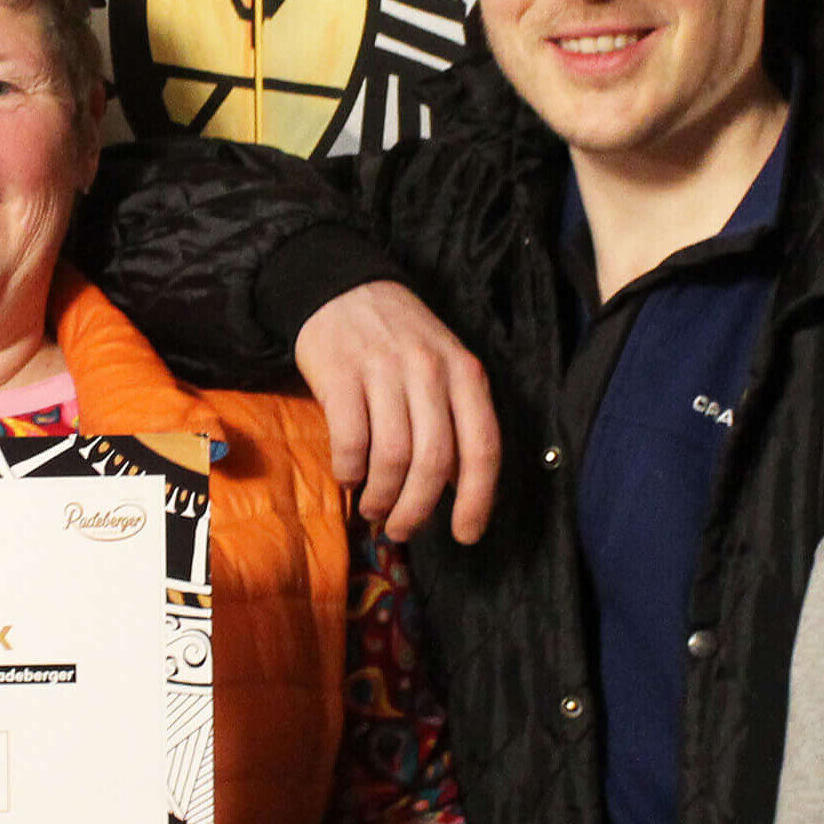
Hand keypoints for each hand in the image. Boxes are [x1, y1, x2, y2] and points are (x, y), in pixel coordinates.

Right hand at [293, 283, 498, 542]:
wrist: (343, 288)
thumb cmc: (399, 340)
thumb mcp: (444, 367)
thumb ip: (457, 419)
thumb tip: (459, 487)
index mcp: (466, 373)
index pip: (482, 447)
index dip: (477, 500)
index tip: (466, 535)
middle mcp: (430, 371)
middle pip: (433, 461)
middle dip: (417, 509)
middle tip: (401, 530)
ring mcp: (384, 371)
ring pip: (392, 457)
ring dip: (381, 496)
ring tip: (373, 508)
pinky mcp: (341, 375)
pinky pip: (351, 441)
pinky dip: (350, 471)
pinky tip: (348, 476)